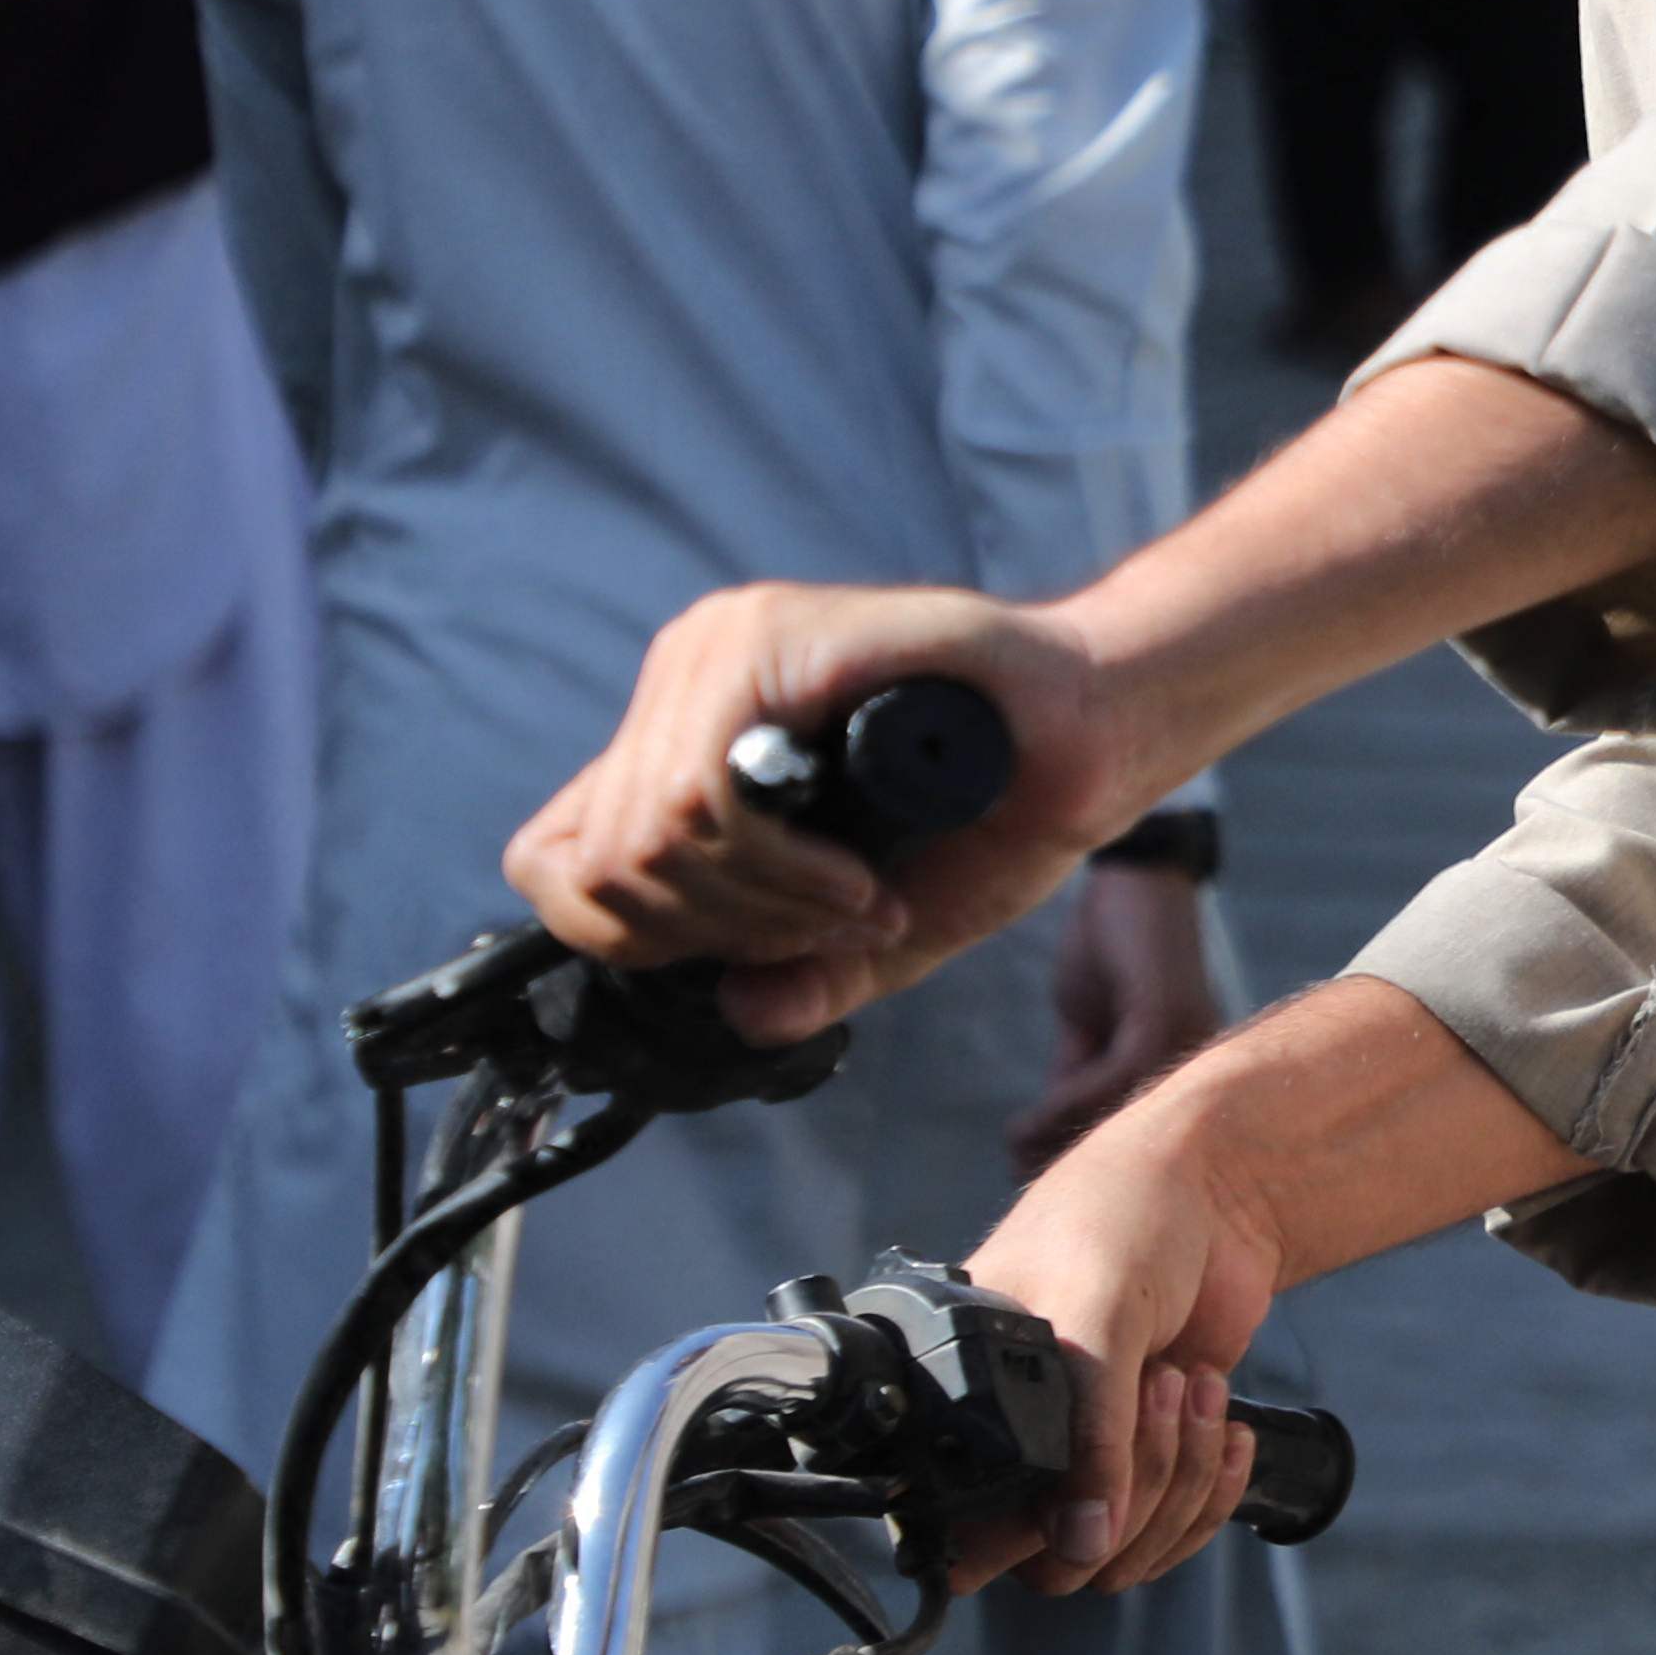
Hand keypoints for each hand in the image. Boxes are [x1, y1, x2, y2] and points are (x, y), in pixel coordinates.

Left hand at [503, 582, 1158, 1042]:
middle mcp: (687, 675)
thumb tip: (737, 1015)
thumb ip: (803, 972)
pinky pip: (705, 796)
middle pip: (600, 862)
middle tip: (833, 933)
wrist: (1099, 725)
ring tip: (857, 906)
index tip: (759, 951)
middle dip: (720, 935)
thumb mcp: (879, 923)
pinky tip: (857, 882)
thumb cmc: (998, 805)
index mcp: (685, 730)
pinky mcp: (773, 639)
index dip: (639, 938)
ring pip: (644, 835)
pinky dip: (779, 873)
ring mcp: (723, 647)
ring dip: (760, 909)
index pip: (556, 859)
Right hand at [959, 974, 1583, 1589]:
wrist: (1214, 1193)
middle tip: (1159, 1385)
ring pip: (1125, 1553)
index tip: (1098, 1466)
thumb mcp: (1093, 1319)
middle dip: (1136, 1485)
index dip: (1039, 1528)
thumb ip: (1085, 1436)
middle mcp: (1011, 1455)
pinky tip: (1229, 1424)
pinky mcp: (1150, 1461)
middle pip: (1062, 1562)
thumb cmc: (1119, 1222)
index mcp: (958, 1415)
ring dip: (1180, 1478)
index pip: (972, 1544)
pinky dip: (1213, 1488)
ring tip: (1191, 1384)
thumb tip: (1082, 1548)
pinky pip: (1176, 1529)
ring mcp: (1084, 1463)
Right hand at [1016, 862, 1225, 1175]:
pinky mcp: (1163, 1014)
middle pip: (1138, 1136)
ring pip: (1121, 1114)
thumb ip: (1079, 1075)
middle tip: (1019, 1178)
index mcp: (1186, 1067)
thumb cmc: (1112, 948)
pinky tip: (1023, 1122)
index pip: (1143, 1134)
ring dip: (1058, 1138)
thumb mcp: (1089, 1024)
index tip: (1038, 1183)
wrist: (1130, 877)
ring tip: (1014, 1151)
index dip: (1087, 1160)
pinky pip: (1112, 1079)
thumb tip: (1048, 1135)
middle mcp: (1199, 1060)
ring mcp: (1185, 1038)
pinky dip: (1062, 1104)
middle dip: (1073, 1161)